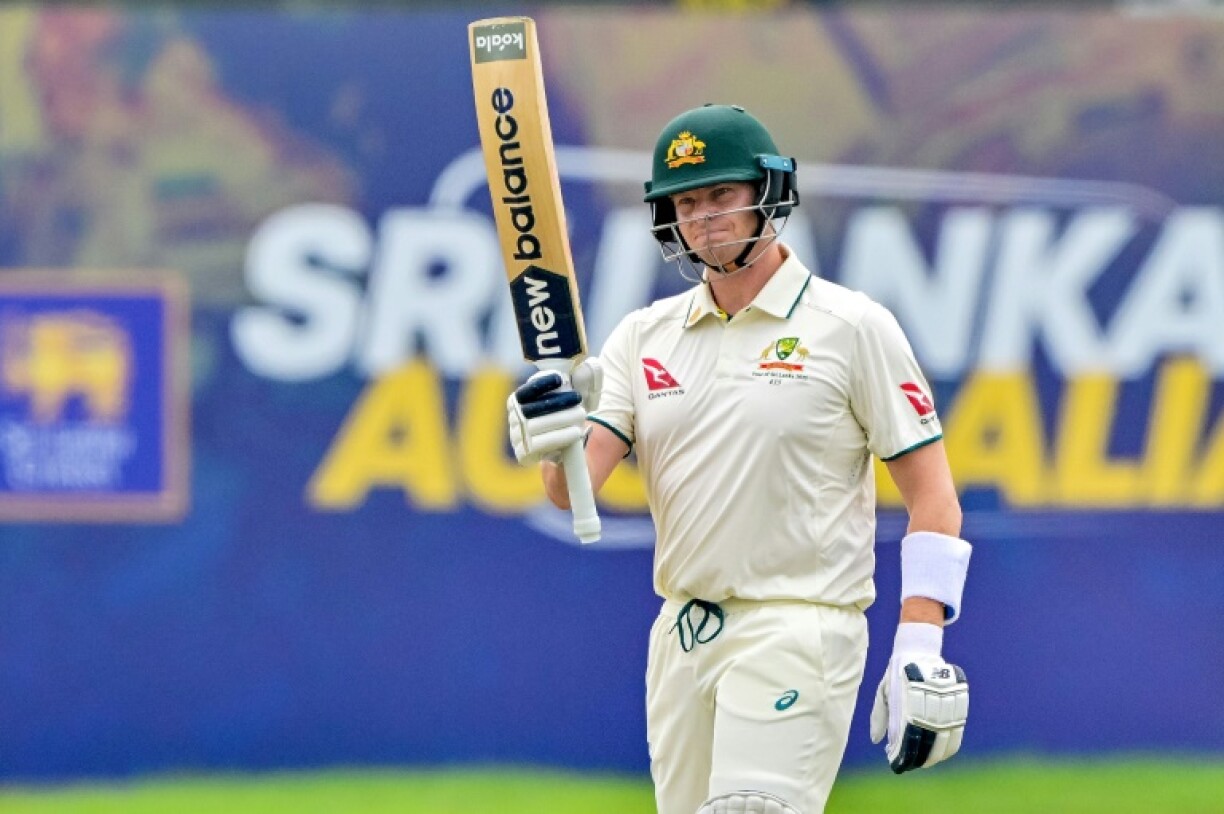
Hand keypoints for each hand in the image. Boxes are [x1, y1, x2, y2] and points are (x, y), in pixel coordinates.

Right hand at [506, 358, 601, 465]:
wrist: (562, 449)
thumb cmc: (565, 416)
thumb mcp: (571, 397)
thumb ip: (579, 380)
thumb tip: (587, 366)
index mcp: (517, 400)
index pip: (525, 391)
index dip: (540, 384)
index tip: (560, 379)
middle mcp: (514, 418)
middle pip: (532, 409)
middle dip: (557, 403)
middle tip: (578, 400)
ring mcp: (517, 438)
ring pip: (536, 426)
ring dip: (561, 420)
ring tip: (581, 415)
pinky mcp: (524, 455)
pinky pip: (539, 445)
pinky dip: (559, 437)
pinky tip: (576, 433)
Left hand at [869, 622, 968, 773]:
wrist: (919, 650)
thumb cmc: (897, 674)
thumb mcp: (883, 692)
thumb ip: (880, 716)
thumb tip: (876, 741)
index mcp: (907, 702)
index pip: (908, 737)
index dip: (905, 754)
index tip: (899, 763)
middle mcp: (928, 703)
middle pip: (928, 741)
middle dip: (921, 757)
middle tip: (913, 765)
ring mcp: (945, 701)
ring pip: (945, 737)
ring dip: (937, 754)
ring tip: (928, 761)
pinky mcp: (958, 700)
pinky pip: (958, 728)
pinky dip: (952, 743)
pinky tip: (944, 751)